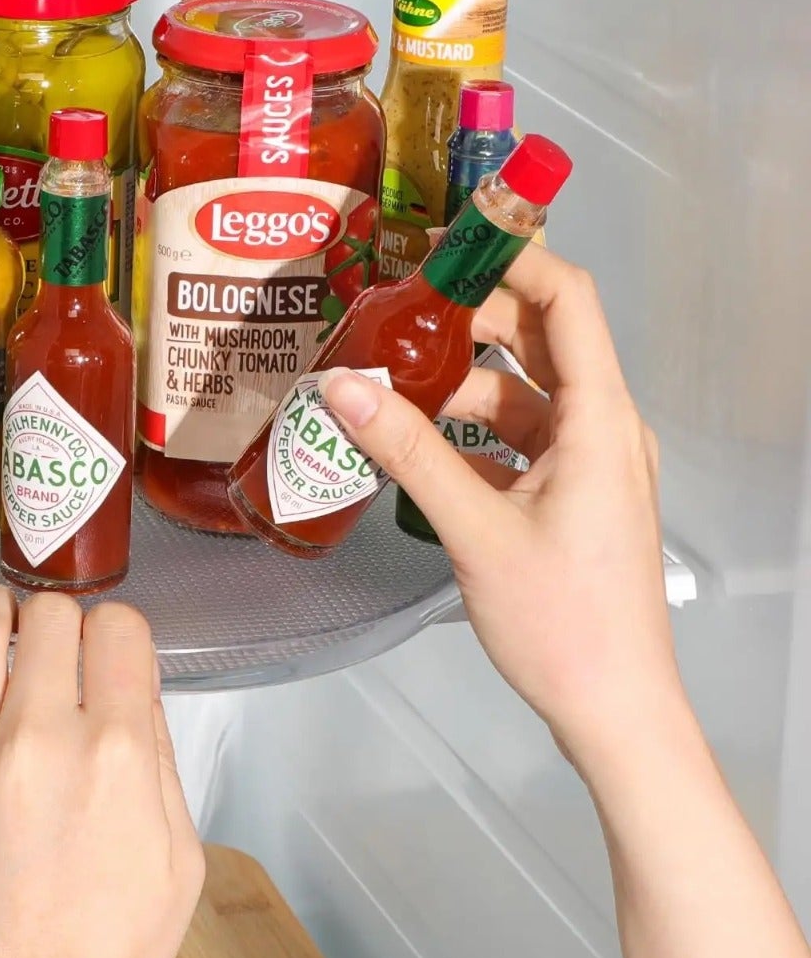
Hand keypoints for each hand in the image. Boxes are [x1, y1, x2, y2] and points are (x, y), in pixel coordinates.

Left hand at [0, 574, 204, 957]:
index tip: (105, 649)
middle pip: (49, 616)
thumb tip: (136, 687)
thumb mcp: (176, 863)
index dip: (115, 632)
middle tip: (54, 648)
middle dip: (59, 621)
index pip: (118, 629)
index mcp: (117, 760)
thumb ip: (160, 761)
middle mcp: (41, 743)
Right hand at [319, 243, 679, 764]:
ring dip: (458, 380)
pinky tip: (411, 440)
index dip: (510, 257)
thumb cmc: (563, 621)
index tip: (438, 244)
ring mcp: (591, 463)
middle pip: (538, 338)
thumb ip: (406, 450)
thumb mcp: (474, 530)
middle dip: (465, 317)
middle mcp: (604, 427)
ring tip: (385, 378)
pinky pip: (517, 436)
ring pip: (521, 390)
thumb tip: (340, 384)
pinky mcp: (572, 496)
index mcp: (600, 418)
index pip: (566, 299)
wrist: (616, 713)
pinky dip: (469, 429)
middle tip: (389, 310)